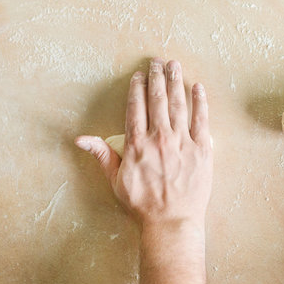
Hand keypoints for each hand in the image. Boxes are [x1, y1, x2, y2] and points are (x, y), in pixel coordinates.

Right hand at [75, 58, 212, 228]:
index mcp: (137, 144)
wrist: (172, 222)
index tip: (139, 75)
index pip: (136, 107)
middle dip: (157, 77)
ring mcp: (182, 142)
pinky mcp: (202, 150)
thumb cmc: (143, 204)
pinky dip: (200, 102)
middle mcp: (159, 138)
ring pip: (179, 104)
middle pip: (158, 99)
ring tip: (175, 66)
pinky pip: (202, 120)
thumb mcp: (116, 181)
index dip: (137, 88)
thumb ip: (102, 155)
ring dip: (176, 82)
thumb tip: (81, 139)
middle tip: (158, 61)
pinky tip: (198, 88)